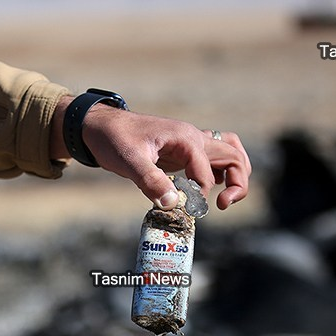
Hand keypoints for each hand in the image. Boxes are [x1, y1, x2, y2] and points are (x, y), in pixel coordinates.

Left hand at [52, 97, 250, 209]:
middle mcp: (193, 138)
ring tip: (225, 199)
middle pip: (233, 156)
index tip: (188, 209)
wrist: (98, 126)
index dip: (201, 193)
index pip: (207, 170)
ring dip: (235, 174)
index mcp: (185, 138)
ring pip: (230, 153)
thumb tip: (172, 205)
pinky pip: (213, 158)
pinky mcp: (183, 152)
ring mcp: (190, 144)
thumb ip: (151, 181)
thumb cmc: (113, 139)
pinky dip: (219, 173)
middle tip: (223, 205)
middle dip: (237, 182)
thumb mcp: (129, 161)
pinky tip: (206, 190)